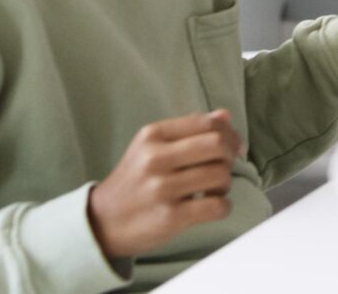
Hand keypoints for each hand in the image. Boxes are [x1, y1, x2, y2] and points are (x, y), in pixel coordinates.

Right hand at [87, 111, 242, 261]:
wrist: (102, 221)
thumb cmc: (135, 180)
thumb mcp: (152, 147)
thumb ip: (189, 129)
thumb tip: (225, 115)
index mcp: (152, 135)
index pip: (207, 123)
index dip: (230, 134)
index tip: (235, 147)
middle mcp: (155, 158)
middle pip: (217, 145)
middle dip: (230, 156)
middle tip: (226, 167)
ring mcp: (162, 188)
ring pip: (220, 175)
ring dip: (226, 184)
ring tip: (214, 189)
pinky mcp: (170, 217)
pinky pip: (217, 206)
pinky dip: (224, 206)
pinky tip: (211, 206)